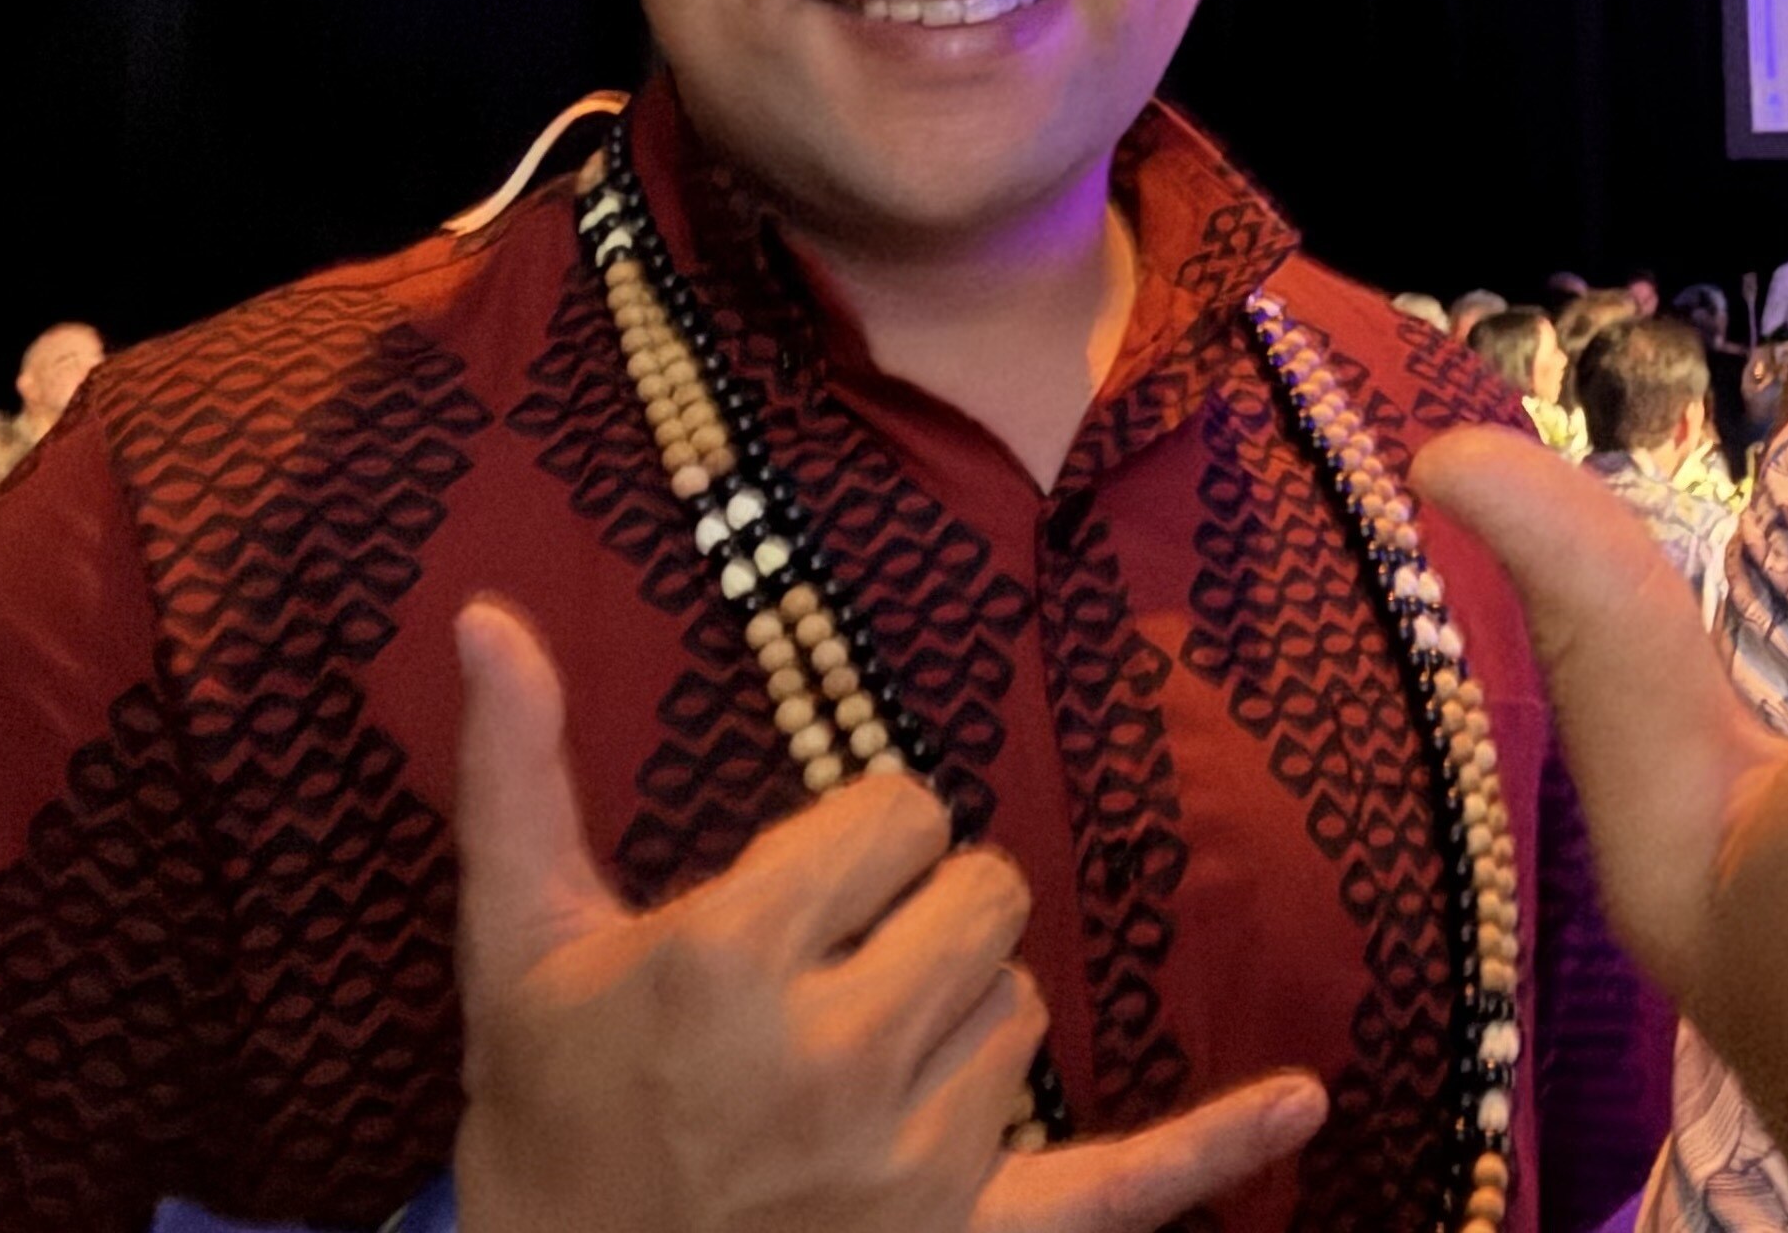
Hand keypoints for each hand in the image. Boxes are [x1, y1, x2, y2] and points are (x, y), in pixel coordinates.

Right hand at [451, 596, 1326, 1232]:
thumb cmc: (544, 1119)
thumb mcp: (515, 947)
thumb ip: (516, 773)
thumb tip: (487, 613)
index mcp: (729, 968)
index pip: (893, 819)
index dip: (851, 846)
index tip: (795, 894)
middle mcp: (834, 1064)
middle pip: (982, 899)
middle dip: (914, 921)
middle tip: (827, 979)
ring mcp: (914, 1168)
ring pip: (1021, 1011)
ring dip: (956, 1024)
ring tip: (848, 1080)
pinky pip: (1117, 1191)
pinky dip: (1212, 1147)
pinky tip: (1301, 1098)